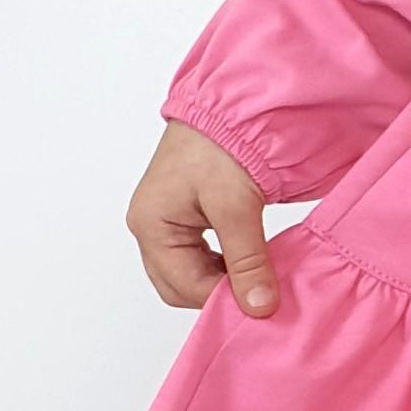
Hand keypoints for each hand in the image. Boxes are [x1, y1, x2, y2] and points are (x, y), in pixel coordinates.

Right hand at [127, 122, 279, 313]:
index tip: (261, 305)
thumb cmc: (220, 143)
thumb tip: (258, 306)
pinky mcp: (183, 216)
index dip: (222, 299)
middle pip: (179, 286)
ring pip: (189, 273)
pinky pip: (198, 256)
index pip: (183, 286)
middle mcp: (150, 227)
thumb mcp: (236, 206)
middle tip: (259, 292)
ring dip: (221, 280)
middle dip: (217, 293)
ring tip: (257, 276)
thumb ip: (247, 259)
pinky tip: (249, 260)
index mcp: (151, 225)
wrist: (227, 104)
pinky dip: (222, 264)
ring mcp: (165, 222)